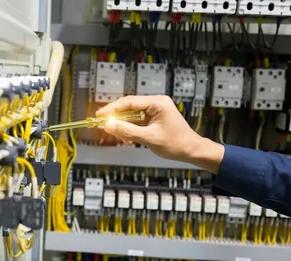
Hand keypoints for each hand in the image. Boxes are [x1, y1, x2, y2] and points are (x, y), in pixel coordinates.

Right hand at [96, 95, 223, 172]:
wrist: (192, 150)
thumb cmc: (176, 144)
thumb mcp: (149, 138)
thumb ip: (128, 131)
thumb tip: (109, 126)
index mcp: (158, 103)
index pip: (129, 102)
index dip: (112, 109)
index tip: (99, 115)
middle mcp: (156, 102)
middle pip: (129, 106)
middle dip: (116, 117)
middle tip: (101, 123)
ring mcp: (155, 110)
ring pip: (132, 114)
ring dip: (123, 125)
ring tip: (117, 135)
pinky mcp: (154, 117)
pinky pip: (137, 120)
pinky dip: (130, 128)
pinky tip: (127, 138)